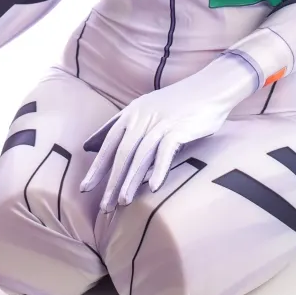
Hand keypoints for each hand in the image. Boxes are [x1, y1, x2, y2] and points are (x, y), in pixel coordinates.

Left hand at [80, 52, 257, 211]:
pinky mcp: (179, 128)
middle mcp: (142, 117)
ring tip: (123, 202)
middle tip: (103, 206)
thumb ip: (121, 126)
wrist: (210, 88)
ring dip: (130, 180)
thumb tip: (90, 145)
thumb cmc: (177, 103)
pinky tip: (153, 187)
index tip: (85, 188)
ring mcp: (160, 122)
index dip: (97, 167)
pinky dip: (158, 169)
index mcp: (131, 113)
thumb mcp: (144, 108)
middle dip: (111, 180)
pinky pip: (166, 151)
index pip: (108, 143)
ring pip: (140, 154)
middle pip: (122, 152)